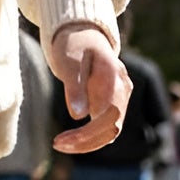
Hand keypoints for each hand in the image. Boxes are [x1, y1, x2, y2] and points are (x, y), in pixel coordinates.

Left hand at [48, 22, 132, 154]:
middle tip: (57, 144)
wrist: (85, 36)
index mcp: (113, 75)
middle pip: (112, 127)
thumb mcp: (69, 62)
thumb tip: (79, 115)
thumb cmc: (75, 46)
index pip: (108, 114)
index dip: (87, 132)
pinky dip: (90, 137)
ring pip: (111, 131)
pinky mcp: (115, 103)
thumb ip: (74, 87)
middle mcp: (123, 88)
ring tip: (61, 143)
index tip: (63, 139)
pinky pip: (107, 127)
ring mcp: (122, 96)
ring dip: (87, 142)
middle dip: (85, 141)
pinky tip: (70, 139)